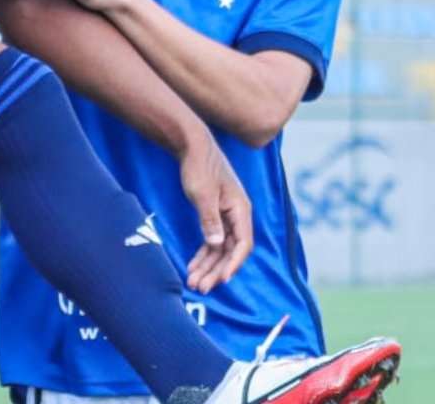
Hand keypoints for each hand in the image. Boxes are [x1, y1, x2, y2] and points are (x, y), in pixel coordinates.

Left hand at [178, 134, 252, 292]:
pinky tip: (192, 266)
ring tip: (193, 283)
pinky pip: (212, 240)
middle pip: (230, 251)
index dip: (233, 263)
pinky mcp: (214, 215)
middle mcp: (237, 216)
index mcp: (241, 210)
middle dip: (216, 270)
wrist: (192, 146)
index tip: (221, 279)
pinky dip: (202, 254)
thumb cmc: (199, 167)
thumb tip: (217, 244)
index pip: (242, 244)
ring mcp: (226, 216)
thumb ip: (210, 219)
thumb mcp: (203, 194)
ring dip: (208, 266)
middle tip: (200, 288)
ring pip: (220, 248)